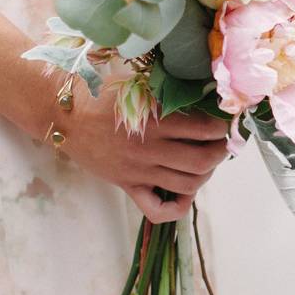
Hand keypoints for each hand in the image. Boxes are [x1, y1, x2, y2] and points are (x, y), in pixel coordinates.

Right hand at [52, 81, 228, 222]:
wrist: (69, 117)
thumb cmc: (106, 95)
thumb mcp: (140, 85)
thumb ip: (169, 90)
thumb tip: (206, 91)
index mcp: (156, 120)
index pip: (205, 129)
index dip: (222, 127)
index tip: (225, 122)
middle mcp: (150, 149)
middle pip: (203, 161)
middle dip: (221, 152)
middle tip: (222, 144)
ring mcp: (139, 171)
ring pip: (187, 185)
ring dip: (205, 175)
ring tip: (206, 163)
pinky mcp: (128, 186)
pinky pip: (157, 209)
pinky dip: (177, 207)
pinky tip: (184, 192)